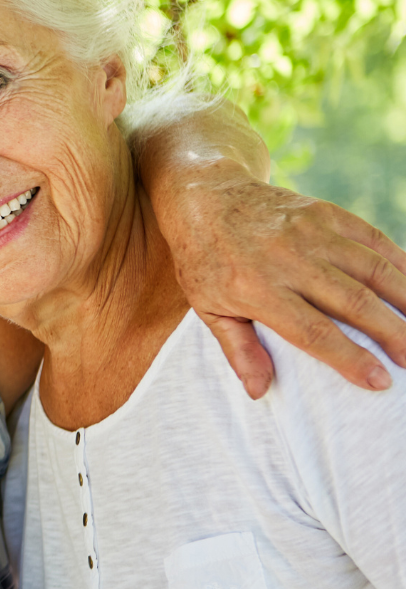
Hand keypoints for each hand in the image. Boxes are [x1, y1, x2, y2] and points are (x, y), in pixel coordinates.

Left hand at [167, 171, 405, 397]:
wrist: (204, 197)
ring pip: (373, 269)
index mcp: (256, 289)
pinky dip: (400, 261)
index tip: (379, 381)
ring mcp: (310, 233)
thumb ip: (237, 349)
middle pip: (354, 302)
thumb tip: (259, 392)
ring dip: (405, 299)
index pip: (313, 331)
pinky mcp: (325, 213)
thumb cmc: (204, 260)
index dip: (350, 358)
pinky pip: (372, 238)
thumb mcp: (206, 307)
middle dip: (391, 334)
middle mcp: (288, 259)